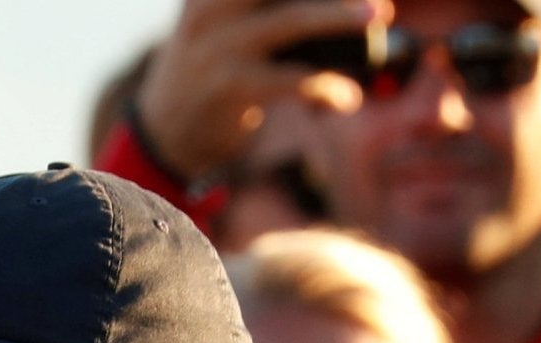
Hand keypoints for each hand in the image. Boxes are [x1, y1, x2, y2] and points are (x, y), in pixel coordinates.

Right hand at [131, 0, 380, 180]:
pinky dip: (326, 86)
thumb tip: (348, 11)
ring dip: (339, 18)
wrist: (163, 132)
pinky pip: (292, 79)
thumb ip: (267, 11)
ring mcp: (220, 48)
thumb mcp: (220, 22)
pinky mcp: (230, 89)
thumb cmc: (211, 69)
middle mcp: (211, 9)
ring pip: (292, 21)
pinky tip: (346, 96)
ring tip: (377, 17)